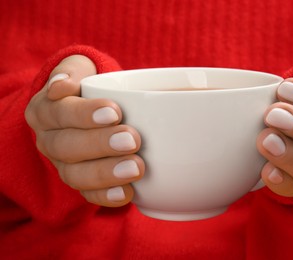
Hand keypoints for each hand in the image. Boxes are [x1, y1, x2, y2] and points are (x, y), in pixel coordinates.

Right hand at [25, 55, 143, 206]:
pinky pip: (88, 195)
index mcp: (45, 111)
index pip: (59, 112)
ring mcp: (64, 166)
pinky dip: (107, 197)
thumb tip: (61, 85)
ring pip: (75, 175)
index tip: (114, 111)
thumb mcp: (80, 69)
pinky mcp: (81, 184)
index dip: (84, 114)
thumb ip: (72, 70)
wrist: (93, 111)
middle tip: (132, 139)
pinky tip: (127, 193)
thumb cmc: (89, 87)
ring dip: (106, 173)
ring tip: (136, 168)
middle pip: (66, 147)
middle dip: (100, 144)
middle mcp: (50, 141)